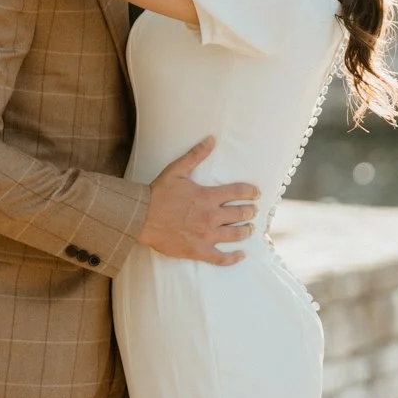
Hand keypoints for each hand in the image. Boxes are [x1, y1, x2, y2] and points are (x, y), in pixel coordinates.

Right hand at [140, 137, 259, 265]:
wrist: (141, 218)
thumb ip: (196, 155)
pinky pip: (221, 258)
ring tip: (249, 228)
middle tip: (253, 211)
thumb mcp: (177, 170)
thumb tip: (211, 139)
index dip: (251, 192)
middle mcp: (212, 216)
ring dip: (246, 230)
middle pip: (241, 214)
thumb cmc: (158, 194)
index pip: (239, 192)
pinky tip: (241, 255)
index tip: (256, 194)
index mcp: (208, 196)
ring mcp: (207, 236)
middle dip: (250, 212)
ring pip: (236, 234)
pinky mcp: (199, 251)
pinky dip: (234, 258)